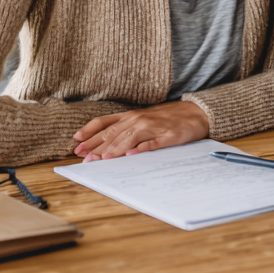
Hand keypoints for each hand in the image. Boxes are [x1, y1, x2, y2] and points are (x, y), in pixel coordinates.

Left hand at [73, 101, 209, 159]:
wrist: (196, 112)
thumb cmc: (167, 118)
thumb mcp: (142, 119)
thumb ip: (122, 128)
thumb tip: (98, 144)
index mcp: (131, 116)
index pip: (105, 124)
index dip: (90, 134)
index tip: (77, 145)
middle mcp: (140, 119)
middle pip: (115, 133)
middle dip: (98, 147)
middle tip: (86, 160)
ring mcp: (154, 127)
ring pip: (131, 138)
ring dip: (116, 149)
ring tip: (104, 159)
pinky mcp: (169, 135)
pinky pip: (154, 142)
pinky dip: (142, 148)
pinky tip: (133, 154)